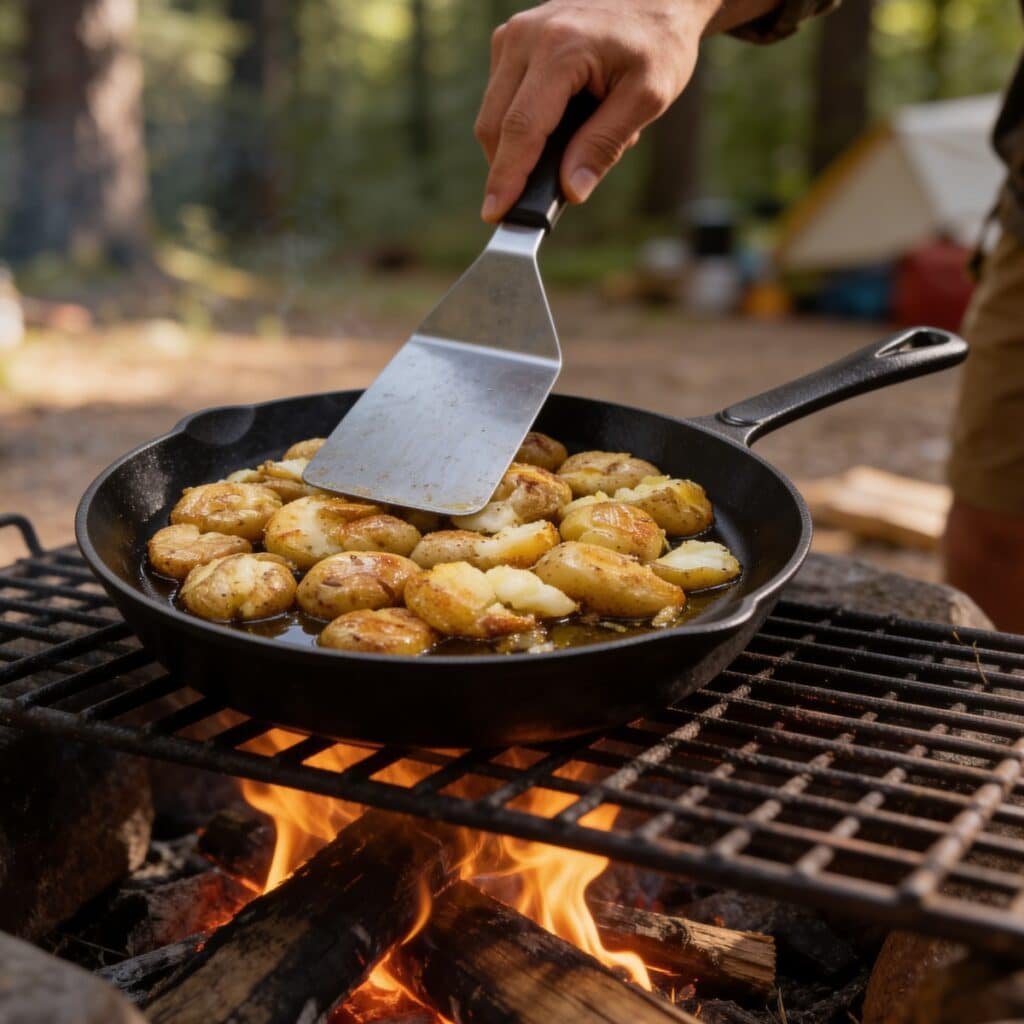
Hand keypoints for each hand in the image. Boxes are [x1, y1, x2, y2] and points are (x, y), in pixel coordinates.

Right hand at [475, 0, 718, 222]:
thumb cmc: (658, 44)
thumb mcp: (648, 98)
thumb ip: (605, 145)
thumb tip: (571, 191)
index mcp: (560, 48)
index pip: (521, 128)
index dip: (507, 178)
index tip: (495, 214)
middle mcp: (526, 37)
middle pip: (496, 125)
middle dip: (510, 170)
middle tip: (542, 198)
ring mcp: (513, 35)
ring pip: (493, 115)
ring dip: (523, 145)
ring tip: (577, 137)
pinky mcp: (510, 41)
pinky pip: (502, 99)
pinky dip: (524, 124)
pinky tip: (564, 118)